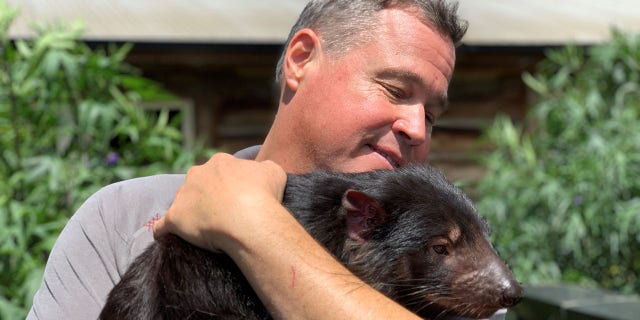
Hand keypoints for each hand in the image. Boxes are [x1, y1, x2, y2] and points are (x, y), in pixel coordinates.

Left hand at [153, 152, 287, 253]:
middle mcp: (197, 173)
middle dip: (207, 196)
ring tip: (204, 231)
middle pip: (198, 184)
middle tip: (223, 215)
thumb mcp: (274, 172)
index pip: (220, 171)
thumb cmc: (263, 195)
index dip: (229, 185)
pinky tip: (171, 239)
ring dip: (190, 213)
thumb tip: (260, 172)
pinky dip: (166, 232)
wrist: (249, 220)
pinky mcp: (174, 219)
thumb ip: (262, 169)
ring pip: (181, 203)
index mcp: (220, 162)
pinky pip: (162, 226)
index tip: (238, 199)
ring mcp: (183, 196)